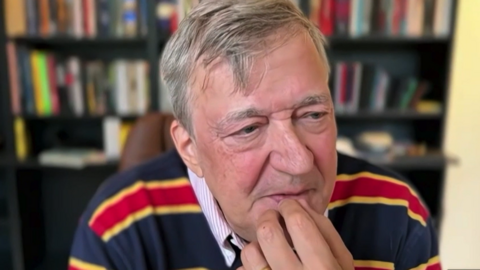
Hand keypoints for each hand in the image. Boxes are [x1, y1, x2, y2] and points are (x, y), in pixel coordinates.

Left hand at [238, 199, 353, 269]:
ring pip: (250, 252)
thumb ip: (327, 234)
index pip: (299, 222)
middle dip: (268, 219)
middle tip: (272, 220)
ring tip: (266, 250)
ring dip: (256, 246)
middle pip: (268, 232)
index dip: (290, 208)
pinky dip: (248, 268)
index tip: (288, 207)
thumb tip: (301, 206)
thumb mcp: (342, 264)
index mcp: (323, 268)